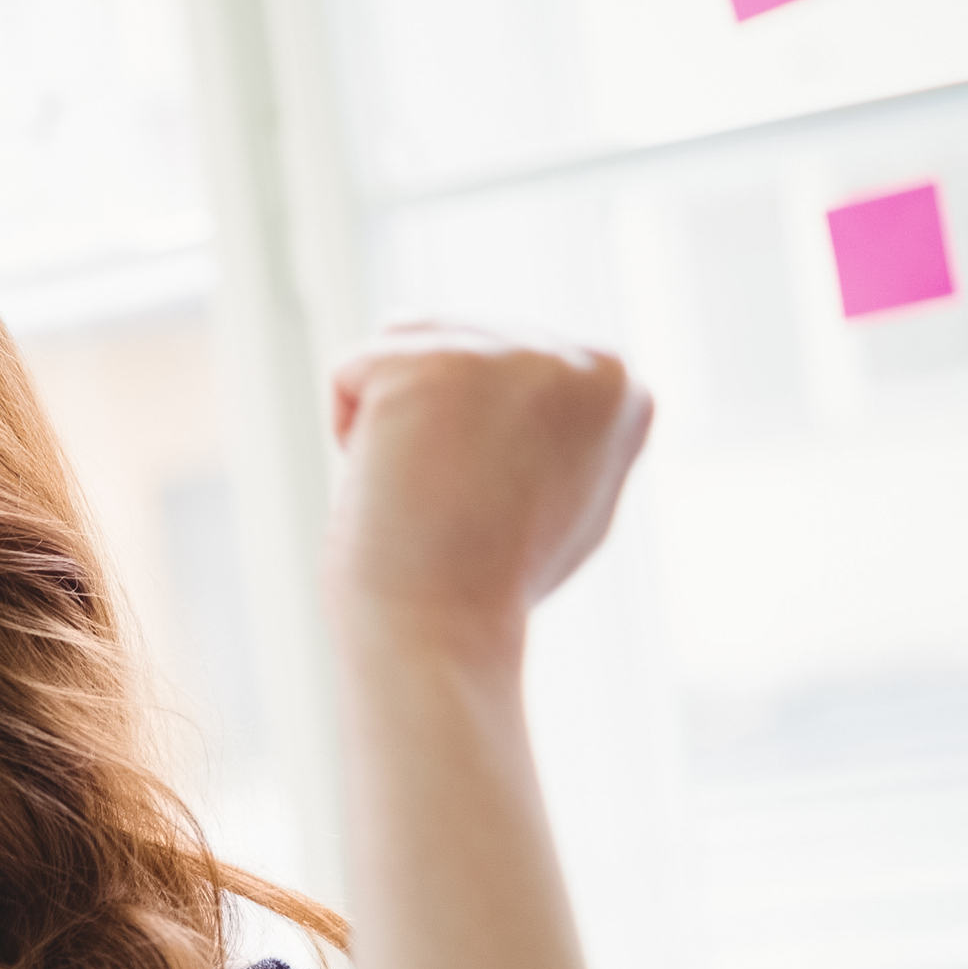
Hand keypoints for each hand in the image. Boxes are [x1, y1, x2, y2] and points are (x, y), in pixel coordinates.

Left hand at [322, 322, 652, 657]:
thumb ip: (563, 421)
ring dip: (389, 418)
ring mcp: (510, 354)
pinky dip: (349, 433)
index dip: (471, 430)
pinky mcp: (433, 363)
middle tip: (455, 502)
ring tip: (428, 488)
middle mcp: (580, 358)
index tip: (493, 496)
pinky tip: (394, 483)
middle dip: (429, 419)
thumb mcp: (567, 488)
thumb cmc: (490, 582)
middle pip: (447, 335)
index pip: (500, 355)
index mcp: (619, 384)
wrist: (441, 632)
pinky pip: (349, 371)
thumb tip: (552, 369)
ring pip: (399, 344)